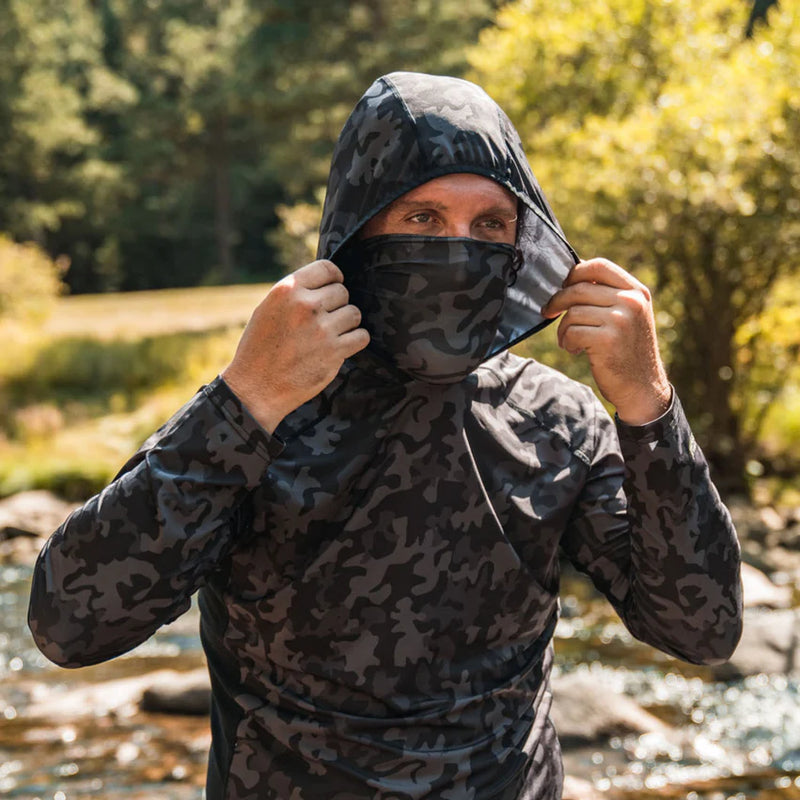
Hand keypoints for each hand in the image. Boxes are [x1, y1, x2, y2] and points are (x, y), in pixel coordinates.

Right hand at [222, 260, 368, 431]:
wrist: (256, 388)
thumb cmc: (260, 348)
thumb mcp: (268, 309)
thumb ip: (295, 294)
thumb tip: (326, 282)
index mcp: (287, 290)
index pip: (326, 269)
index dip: (334, 278)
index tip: (333, 288)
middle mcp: (305, 306)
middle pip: (342, 292)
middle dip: (337, 305)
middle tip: (324, 321)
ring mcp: (322, 329)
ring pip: (354, 314)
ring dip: (347, 323)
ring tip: (330, 335)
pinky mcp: (334, 352)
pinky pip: (361, 336)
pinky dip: (355, 341)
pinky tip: (342, 346)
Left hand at [542, 258, 670, 424]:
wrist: (642, 387)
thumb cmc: (627, 350)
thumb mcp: (628, 316)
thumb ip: (608, 296)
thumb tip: (570, 278)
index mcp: (637, 292)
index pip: (599, 266)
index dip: (574, 273)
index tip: (562, 286)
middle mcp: (632, 302)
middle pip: (579, 288)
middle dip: (557, 301)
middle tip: (547, 311)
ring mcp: (621, 320)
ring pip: (572, 312)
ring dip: (563, 328)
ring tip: (568, 340)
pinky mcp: (607, 340)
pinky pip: (571, 331)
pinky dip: (566, 342)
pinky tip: (575, 350)